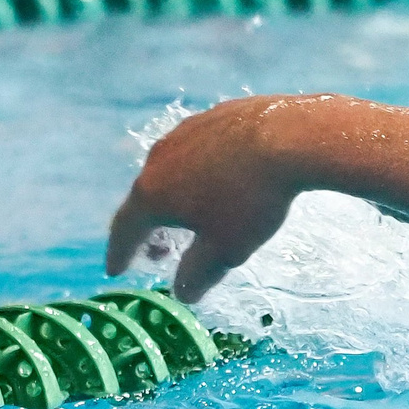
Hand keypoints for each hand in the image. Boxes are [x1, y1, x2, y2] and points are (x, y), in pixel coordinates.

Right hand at [104, 95, 324, 300]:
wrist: (292, 137)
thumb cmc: (252, 199)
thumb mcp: (226, 248)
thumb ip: (199, 273)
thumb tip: (183, 293)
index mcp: (153, 192)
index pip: (125, 228)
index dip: (120, 252)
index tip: (116, 269)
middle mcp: (160, 157)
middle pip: (147, 197)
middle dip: (152, 227)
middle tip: (161, 250)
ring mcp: (187, 131)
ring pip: (173, 169)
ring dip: (176, 195)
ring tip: (193, 214)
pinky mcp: (217, 114)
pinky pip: (201, 150)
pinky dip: (202, 171)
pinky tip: (223, 179)